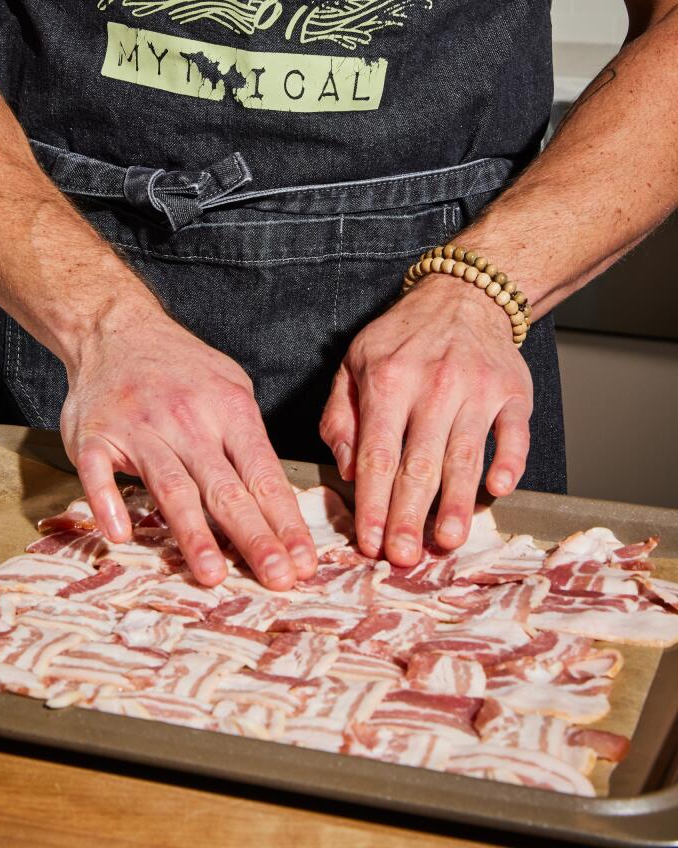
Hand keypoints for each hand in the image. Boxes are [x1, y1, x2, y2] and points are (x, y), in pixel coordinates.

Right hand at [59, 299, 316, 589]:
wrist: (117, 330)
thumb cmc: (181, 368)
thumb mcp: (232, 387)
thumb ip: (250, 440)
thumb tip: (279, 501)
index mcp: (229, 410)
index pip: (264, 475)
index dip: (285, 522)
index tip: (304, 563)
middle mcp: (189, 420)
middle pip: (226, 488)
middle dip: (255, 537)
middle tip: (278, 579)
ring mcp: (140, 428)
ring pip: (171, 486)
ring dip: (193, 532)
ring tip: (212, 574)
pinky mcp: (95, 437)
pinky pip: (100, 473)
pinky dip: (107, 501)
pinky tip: (120, 534)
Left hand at [319, 276, 533, 564]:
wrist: (464, 295)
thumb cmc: (404, 338)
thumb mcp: (355, 362)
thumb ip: (340, 415)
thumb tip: (345, 468)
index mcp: (388, 380)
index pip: (376, 453)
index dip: (372, 501)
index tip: (369, 542)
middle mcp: (433, 384)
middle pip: (419, 462)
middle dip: (409, 515)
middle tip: (404, 558)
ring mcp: (477, 388)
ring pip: (465, 454)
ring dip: (457, 502)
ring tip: (448, 541)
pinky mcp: (513, 392)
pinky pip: (513, 433)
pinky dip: (508, 461)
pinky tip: (500, 490)